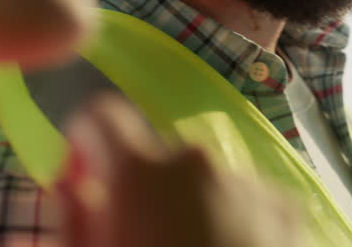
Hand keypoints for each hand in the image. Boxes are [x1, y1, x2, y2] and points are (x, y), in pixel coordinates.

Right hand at [57, 93, 303, 246]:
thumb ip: (72, 220)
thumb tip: (64, 183)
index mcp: (142, 172)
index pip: (99, 116)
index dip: (84, 145)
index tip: (82, 181)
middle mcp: (198, 161)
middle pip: (155, 156)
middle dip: (140, 190)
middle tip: (137, 242)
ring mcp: (249, 181)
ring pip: (203, 179)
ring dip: (188, 206)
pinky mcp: (287, 208)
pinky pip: (245, 198)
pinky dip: (232, 219)